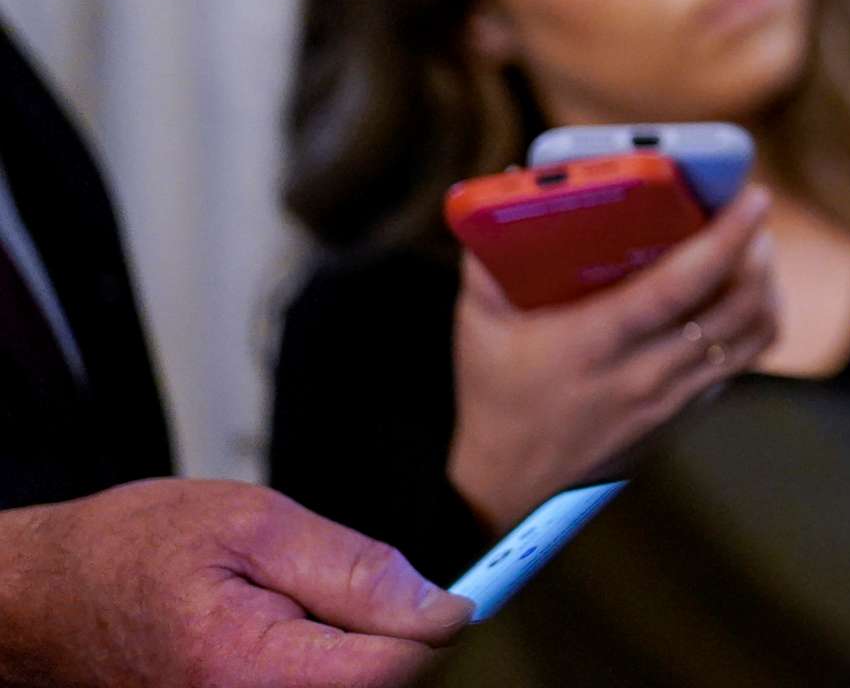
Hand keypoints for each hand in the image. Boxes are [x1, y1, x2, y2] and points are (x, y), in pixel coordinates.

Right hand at [0, 478, 469, 687]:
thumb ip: (356, 569)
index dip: (437, 620)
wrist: (48, 600)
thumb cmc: (134, 550)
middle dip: (398, 640)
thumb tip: (443, 607)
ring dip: (364, 656)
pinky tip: (306, 641)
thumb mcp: (254, 524)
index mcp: (250, 669)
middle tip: (365, 593)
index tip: (456, 589)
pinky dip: (334, 669)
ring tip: (313, 612)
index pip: (399, 669)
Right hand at [447, 184, 778, 527]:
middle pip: (737, 309)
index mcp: (595, 344)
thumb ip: (491, 253)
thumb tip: (513, 185)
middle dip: (758, 252)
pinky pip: (742, 362)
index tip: (753, 197)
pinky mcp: (685, 413)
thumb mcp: (479, 321)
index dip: (725, 238)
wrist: (509, 486)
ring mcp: (672, 399)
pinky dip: (755, 321)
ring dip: (766, 286)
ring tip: (754, 249)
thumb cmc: (494, 393)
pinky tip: (740, 293)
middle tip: (752, 214)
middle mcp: (644, 374)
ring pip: (753, 336)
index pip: (680, 286)